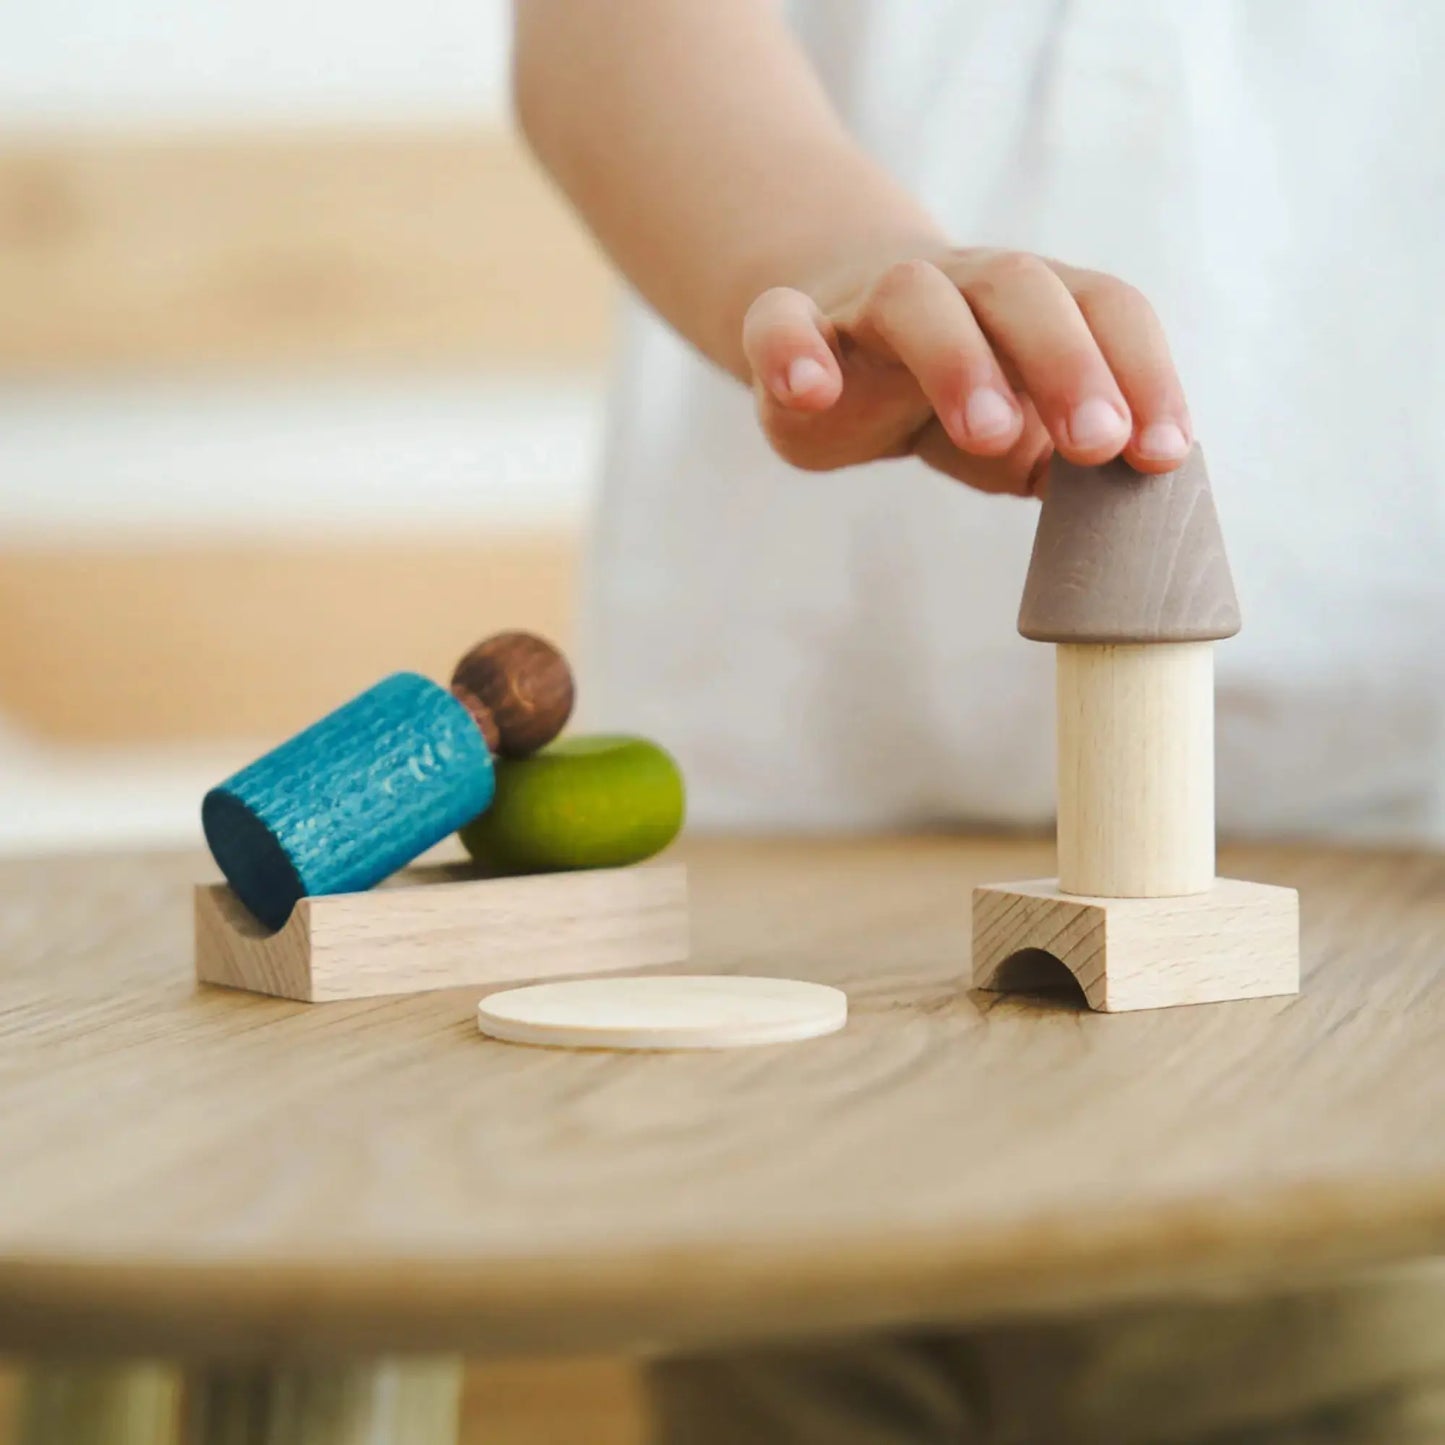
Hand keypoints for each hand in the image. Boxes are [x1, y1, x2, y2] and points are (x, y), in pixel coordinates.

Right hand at [742, 247, 1190, 495]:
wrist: (839, 338)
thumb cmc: (955, 389)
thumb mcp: (1023, 434)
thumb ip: (1071, 463)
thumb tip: (1138, 520)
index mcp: (1033, 306)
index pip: (1104, 310)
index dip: (1143, 373)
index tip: (1164, 453)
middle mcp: (961, 287)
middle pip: (1020, 291)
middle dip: (1067, 362)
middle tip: (1098, 444)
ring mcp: (871, 303)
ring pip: (915, 299)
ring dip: (958, 359)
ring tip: (986, 435)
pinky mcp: (794, 331)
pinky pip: (781, 322)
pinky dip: (791, 349)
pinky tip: (808, 391)